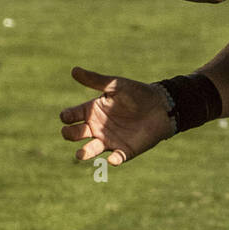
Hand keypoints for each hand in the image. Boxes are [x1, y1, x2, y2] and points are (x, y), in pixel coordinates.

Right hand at [59, 66, 173, 165]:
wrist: (162, 106)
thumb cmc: (138, 93)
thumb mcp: (116, 85)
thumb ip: (96, 80)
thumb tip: (74, 70)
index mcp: (92, 110)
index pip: (71, 116)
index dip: (67, 117)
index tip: (68, 116)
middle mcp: (96, 127)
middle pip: (75, 134)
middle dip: (70, 134)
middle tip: (75, 131)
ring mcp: (109, 140)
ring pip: (90, 150)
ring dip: (84, 153)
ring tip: (81, 154)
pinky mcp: (124, 150)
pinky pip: (116, 158)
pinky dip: (114, 160)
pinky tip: (113, 159)